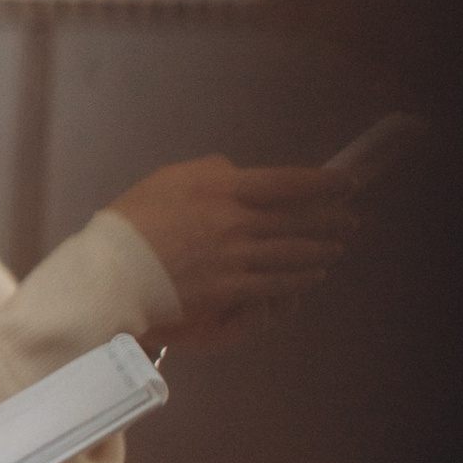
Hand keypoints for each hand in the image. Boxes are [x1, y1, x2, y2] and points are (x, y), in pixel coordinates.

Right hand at [109, 157, 357, 343]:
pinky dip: (300, 280)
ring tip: (336, 249)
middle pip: (300, 220)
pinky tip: (312, 278)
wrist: (112, 271)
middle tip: (350, 221)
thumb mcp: (171, 178)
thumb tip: (236, 172)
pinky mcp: (231, 290)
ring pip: (294, 254)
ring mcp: (237, 259)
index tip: (347, 183)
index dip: (325, 183)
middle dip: (331, 220)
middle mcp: (238, 222)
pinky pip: (278, 284)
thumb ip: (210, 172)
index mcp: (225, 189)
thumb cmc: (134, 220)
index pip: (289, 183)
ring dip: (321, 251)